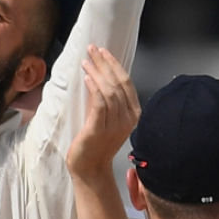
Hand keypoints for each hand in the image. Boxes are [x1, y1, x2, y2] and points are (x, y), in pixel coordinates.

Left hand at [67, 49, 138, 179]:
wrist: (89, 169)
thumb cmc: (95, 144)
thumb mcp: (106, 118)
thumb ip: (107, 100)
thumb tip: (99, 76)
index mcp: (133, 115)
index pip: (127, 83)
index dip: (115, 65)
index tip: (103, 51)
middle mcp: (127, 119)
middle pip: (118, 83)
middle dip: (105, 63)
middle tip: (93, 49)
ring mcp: (114, 125)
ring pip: (109, 91)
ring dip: (97, 72)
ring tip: (86, 61)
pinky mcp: (99, 130)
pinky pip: (100, 104)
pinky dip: (94, 88)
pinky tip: (87, 77)